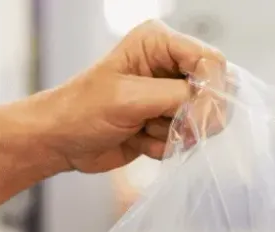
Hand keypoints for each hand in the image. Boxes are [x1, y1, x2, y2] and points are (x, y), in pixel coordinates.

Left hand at [39, 20, 225, 174]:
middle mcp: (169, 65)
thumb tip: (213, 106)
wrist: (59, 141)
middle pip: (214, 90)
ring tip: (141, 129)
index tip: (196, 116)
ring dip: (173, 133)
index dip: (210, 90)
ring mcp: (169, 95)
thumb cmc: (80, 110)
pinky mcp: (167, 122)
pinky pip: (187, 139)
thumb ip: (176, 97)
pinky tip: (139, 139)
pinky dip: (165, 146)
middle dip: (191, 115)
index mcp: (158, 42)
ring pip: (203, 119)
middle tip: (161, 125)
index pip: (210, 60)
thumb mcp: (128, 98)